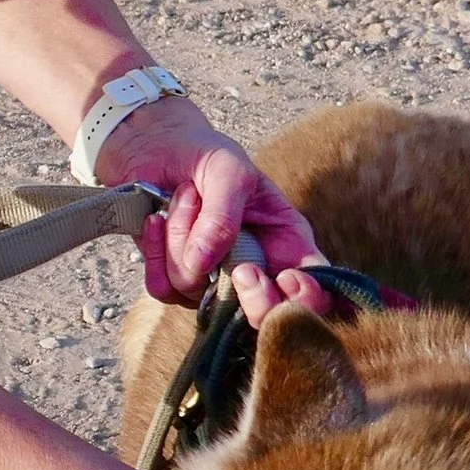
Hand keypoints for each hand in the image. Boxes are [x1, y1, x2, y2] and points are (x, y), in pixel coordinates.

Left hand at [101, 91, 327, 315]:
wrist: (157, 149)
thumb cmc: (207, 156)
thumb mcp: (228, 171)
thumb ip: (223, 216)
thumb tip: (203, 264)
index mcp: (287, 244)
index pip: (314, 292)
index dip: (307, 301)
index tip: (285, 279)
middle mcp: (253, 271)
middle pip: (263, 320)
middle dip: (251, 301)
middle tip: (240, 268)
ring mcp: (213, 282)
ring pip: (199, 296)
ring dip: (183, 240)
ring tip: (185, 197)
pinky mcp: (175, 282)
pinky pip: (163, 288)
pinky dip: (156, 250)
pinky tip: (156, 220)